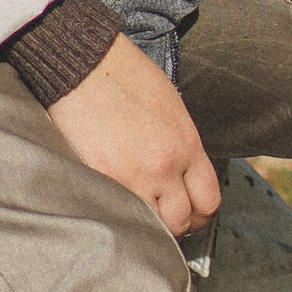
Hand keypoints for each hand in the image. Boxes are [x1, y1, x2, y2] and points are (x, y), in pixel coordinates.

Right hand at [45, 32, 223, 237]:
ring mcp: (132, 178)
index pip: (208, 200)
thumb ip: (180, 145)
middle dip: (175, 223)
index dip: (200, 213)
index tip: (191, 212)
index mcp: (186, 145)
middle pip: (181, 221)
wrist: (83, 63)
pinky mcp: (101, 180)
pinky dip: (119, 214)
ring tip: (139, 214)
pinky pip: (119, 214)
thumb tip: (181, 173)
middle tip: (163, 216)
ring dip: (147, 224)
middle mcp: (164, 167)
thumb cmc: (123, 74)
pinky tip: (115, 204)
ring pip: (150, 227)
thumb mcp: (170, 106)